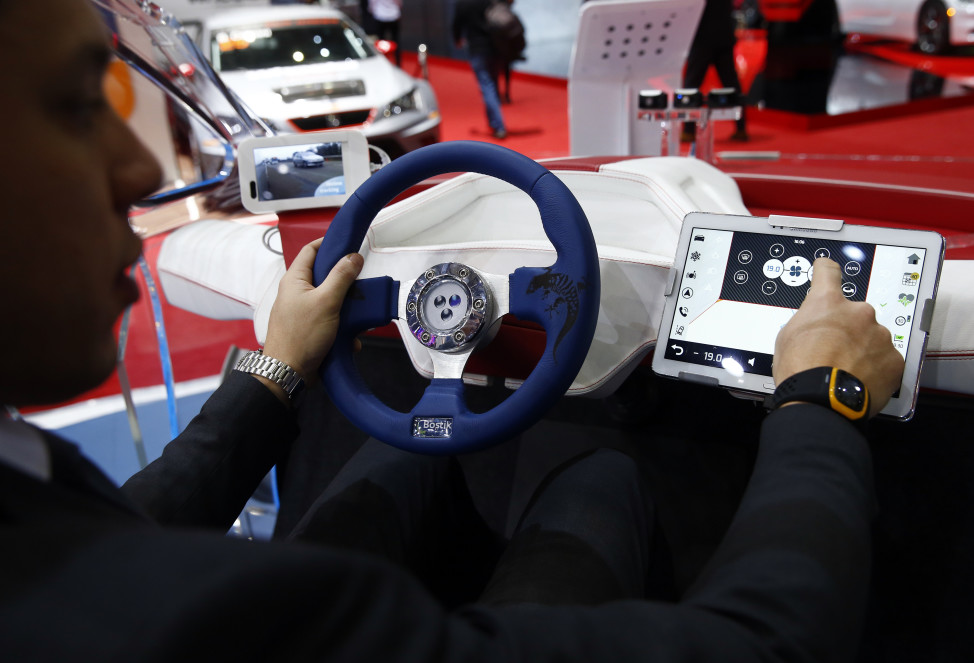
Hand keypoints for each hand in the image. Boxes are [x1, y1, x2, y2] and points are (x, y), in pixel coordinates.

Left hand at [262, 238, 363, 386]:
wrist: (288, 373)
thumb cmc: (301, 336)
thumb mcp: (326, 302)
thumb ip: (341, 277)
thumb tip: (354, 256)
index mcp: (295, 280)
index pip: (311, 250)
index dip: (329, 244)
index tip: (349, 244)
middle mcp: (296, 293)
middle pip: (325, 276)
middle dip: (346, 283)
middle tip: (361, 286)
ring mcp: (302, 311)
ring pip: (331, 300)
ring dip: (347, 309)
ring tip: (359, 317)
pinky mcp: (310, 328)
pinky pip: (331, 321)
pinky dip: (342, 328)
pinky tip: (350, 339)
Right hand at [773, 257, 903, 416]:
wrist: (821, 401)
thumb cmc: (799, 370)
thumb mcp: (787, 337)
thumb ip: (806, 322)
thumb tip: (814, 327)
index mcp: (827, 303)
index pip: (827, 273)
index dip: (825, 270)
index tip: (825, 267)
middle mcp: (858, 312)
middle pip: (854, 314)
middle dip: (847, 329)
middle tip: (833, 351)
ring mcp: (880, 335)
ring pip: (872, 338)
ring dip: (862, 349)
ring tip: (846, 371)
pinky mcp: (894, 359)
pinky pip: (885, 360)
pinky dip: (875, 368)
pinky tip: (859, 380)